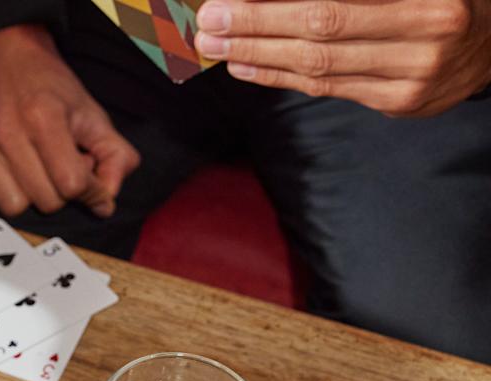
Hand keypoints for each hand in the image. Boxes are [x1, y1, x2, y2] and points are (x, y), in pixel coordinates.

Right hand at [0, 26, 139, 217]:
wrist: (4, 51)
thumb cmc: (49, 86)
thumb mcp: (92, 113)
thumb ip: (114, 156)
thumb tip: (106, 204)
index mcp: (43, 117)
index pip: (72, 184)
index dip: (91, 190)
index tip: (92, 183)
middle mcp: (3, 129)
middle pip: (44, 201)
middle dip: (61, 190)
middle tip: (59, 165)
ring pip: (11, 206)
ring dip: (27, 193)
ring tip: (32, 167)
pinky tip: (2, 168)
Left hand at [194, 0, 490, 115]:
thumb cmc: (438, 0)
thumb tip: (274, 0)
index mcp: (429, 0)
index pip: (333, 4)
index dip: (272, 7)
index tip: (225, 3)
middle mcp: (427, 35)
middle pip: (321, 30)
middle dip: (254, 26)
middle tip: (208, 23)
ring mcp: (416, 76)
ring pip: (319, 66)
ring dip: (258, 55)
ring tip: (216, 45)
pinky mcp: (401, 103)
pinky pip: (329, 88)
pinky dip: (281, 77)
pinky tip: (248, 65)